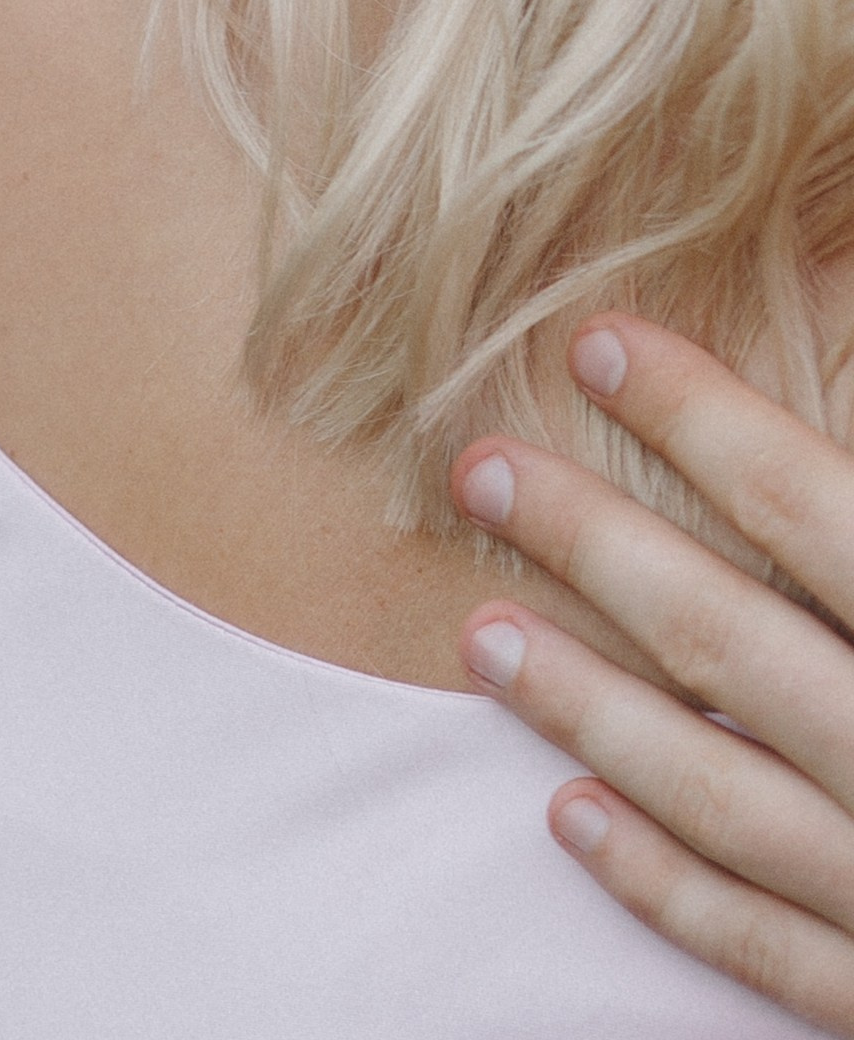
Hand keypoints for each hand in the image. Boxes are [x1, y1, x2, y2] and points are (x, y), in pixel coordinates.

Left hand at [452, 316, 853, 1031]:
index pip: (812, 505)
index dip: (700, 418)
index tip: (597, 342)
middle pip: (728, 636)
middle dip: (591, 543)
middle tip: (477, 465)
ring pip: (715, 790)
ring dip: (585, 706)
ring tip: (478, 632)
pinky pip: (769, 947)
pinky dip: (665, 886)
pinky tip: (568, 818)